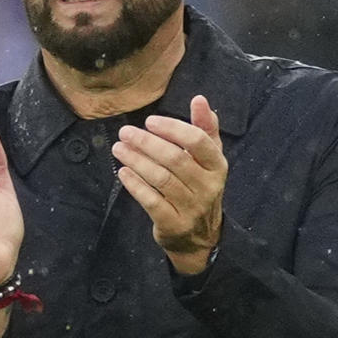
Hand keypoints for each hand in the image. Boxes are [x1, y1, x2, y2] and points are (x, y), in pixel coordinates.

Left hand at [112, 93, 225, 274]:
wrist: (201, 237)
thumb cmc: (200, 188)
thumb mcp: (209, 160)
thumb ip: (205, 129)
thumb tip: (200, 99)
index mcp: (217, 166)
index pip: (198, 141)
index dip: (172, 128)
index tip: (150, 121)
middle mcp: (208, 187)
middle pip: (175, 159)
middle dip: (146, 143)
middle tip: (125, 132)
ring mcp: (191, 208)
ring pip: (161, 179)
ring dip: (136, 160)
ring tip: (119, 148)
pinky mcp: (174, 224)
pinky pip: (151, 201)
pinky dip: (135, 185)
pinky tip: (123, 172)